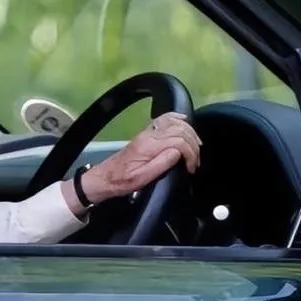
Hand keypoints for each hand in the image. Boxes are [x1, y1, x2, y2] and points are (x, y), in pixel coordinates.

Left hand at [62, 112, 200, 212]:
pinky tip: (185, 122)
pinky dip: (177, 118)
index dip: (191, 154)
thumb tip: (178, 153)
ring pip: (175, 122)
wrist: (105, 177)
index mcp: (148, 146)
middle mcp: (149, 135)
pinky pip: (165, 119)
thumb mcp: (141, 179)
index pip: (179, 141)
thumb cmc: (122, 181)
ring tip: (196, 148)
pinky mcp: (147, 133)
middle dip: (193, 145)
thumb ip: (160, 165)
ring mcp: (148, 132)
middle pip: (180, 130)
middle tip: (195, 162)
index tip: (191, 168)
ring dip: (190, 133)